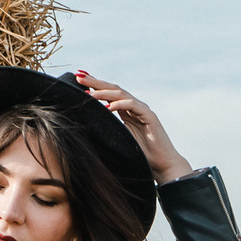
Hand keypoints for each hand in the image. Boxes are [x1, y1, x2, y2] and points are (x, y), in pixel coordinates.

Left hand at [75, 72, 194, 182]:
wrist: (162, 164)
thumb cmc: (140, 154)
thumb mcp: (118, 138)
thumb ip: (107, 128)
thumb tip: (86, 123)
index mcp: (125, 110)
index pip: (108, 93)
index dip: (94, 85)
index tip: (78, 78)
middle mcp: (134, 106)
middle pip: (112, 89)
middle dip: (95, 82)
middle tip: (79, 76)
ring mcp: (142, 109)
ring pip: (121, 95)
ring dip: (104, 92)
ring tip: (89, 92)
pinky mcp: (150, 116)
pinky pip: (133, 106)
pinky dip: (120, 104)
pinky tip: (108, 106)